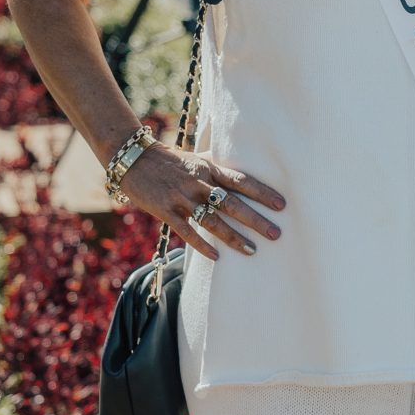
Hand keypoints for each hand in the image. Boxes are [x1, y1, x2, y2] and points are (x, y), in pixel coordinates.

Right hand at [119, 140, 283, 259]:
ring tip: (252, 251)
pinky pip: (187, 231)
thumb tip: (236, 160)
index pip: (241, 180)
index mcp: (209, 168)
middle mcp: (198, 183)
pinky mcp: (166, 211)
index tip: (281, 205)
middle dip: (255, 220)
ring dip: (233, 237)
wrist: (132, 159)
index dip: (262, 192)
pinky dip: (202, 245)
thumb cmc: (167, 159)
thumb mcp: (195, 157)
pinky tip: (217, 257)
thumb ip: (215, 163)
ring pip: (213, 220)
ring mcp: (182, 198)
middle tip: (276, 234)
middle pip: (232, 203)